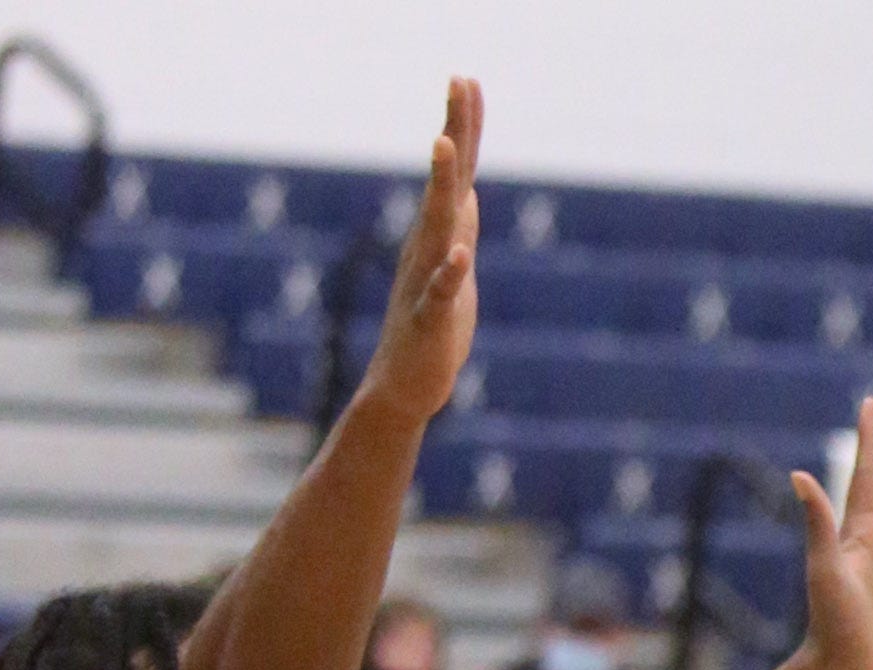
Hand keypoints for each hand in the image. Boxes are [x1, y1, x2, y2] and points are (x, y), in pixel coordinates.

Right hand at [359, 78, 482, 425]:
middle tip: (458, 79)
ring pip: (437, 227)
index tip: (466, 78)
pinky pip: (440, 294)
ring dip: (442, 187)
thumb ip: (459, 230)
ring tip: (445, 144)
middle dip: (454, 131)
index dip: (462, 127)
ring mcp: (426, 281)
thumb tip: (468, 193)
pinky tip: (461, 253)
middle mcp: (428, 248)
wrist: (404, 387)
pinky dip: (450, 273)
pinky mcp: (430, 321)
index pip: (456, 173)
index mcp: (437, 235)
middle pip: (446, 182)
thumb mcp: (454, 272)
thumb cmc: (431, 329)